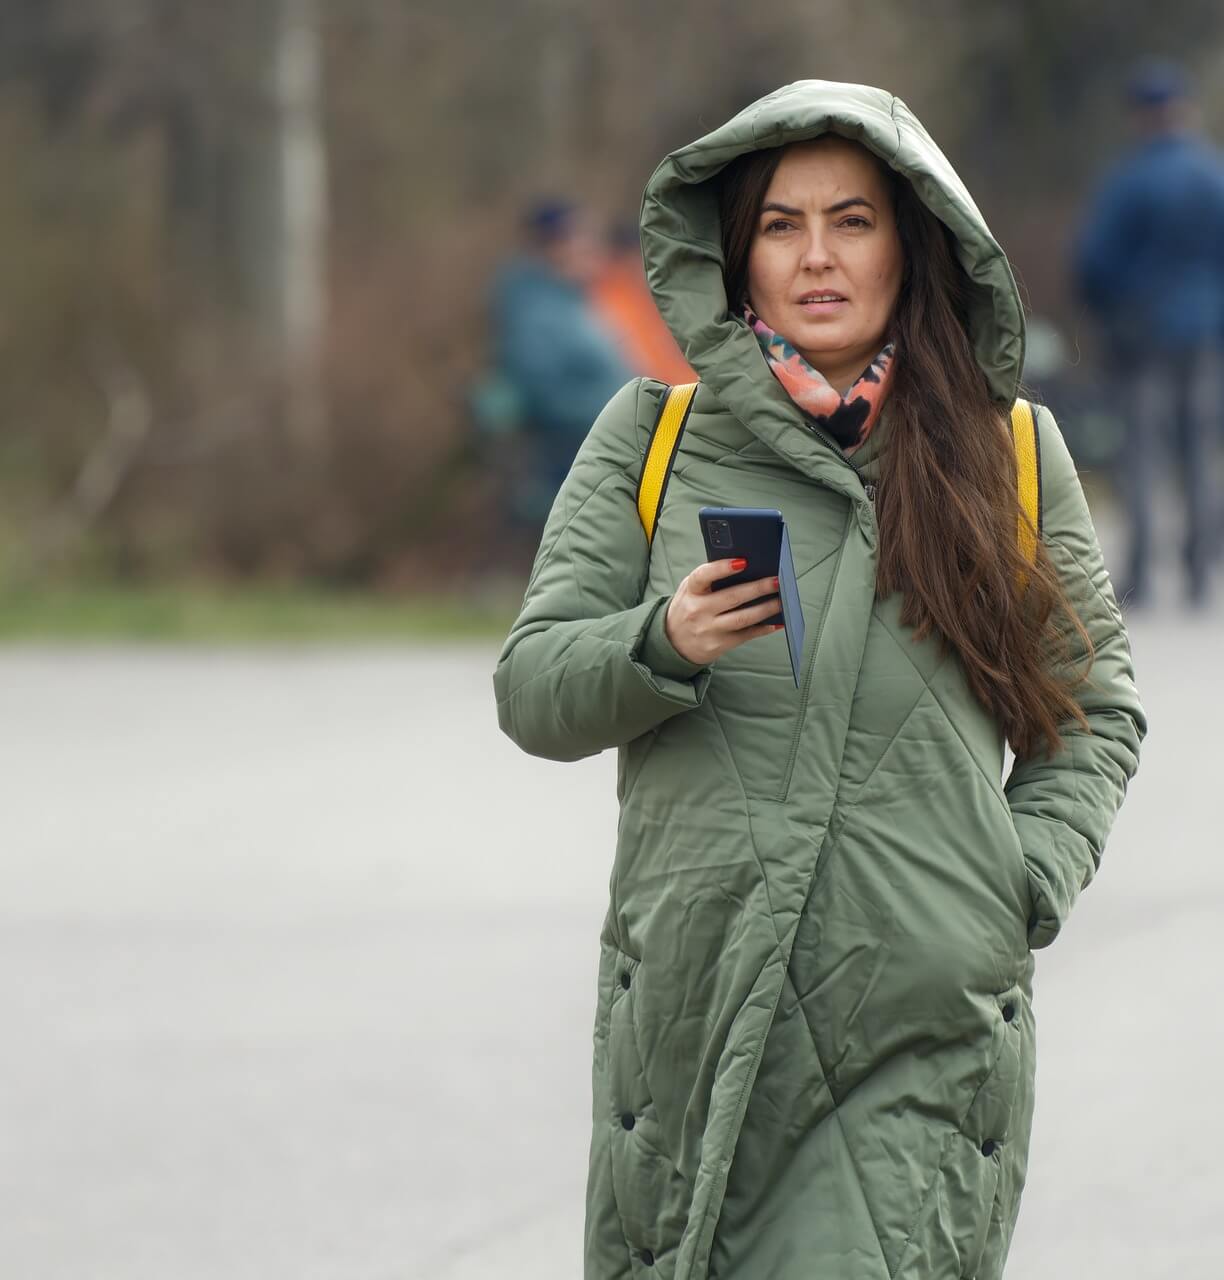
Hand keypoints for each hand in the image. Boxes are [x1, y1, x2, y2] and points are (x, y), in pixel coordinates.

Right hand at [664, 558, 782, 666]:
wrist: (673, 642)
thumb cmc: (687, 608)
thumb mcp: (690, 590)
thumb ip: (709, 579)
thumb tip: (744, 568)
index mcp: (691, 592)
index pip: (703, 576)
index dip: (722, 568)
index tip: (743, 562)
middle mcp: (698, 611)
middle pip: (732, 598)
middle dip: (758, 588)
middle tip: (776, 581)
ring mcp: (709, 630)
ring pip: (742, 618)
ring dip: (766, 609)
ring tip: (781, 600)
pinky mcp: (719, 645)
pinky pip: (745, 635)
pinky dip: (763, 628)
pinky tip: (776, 622)